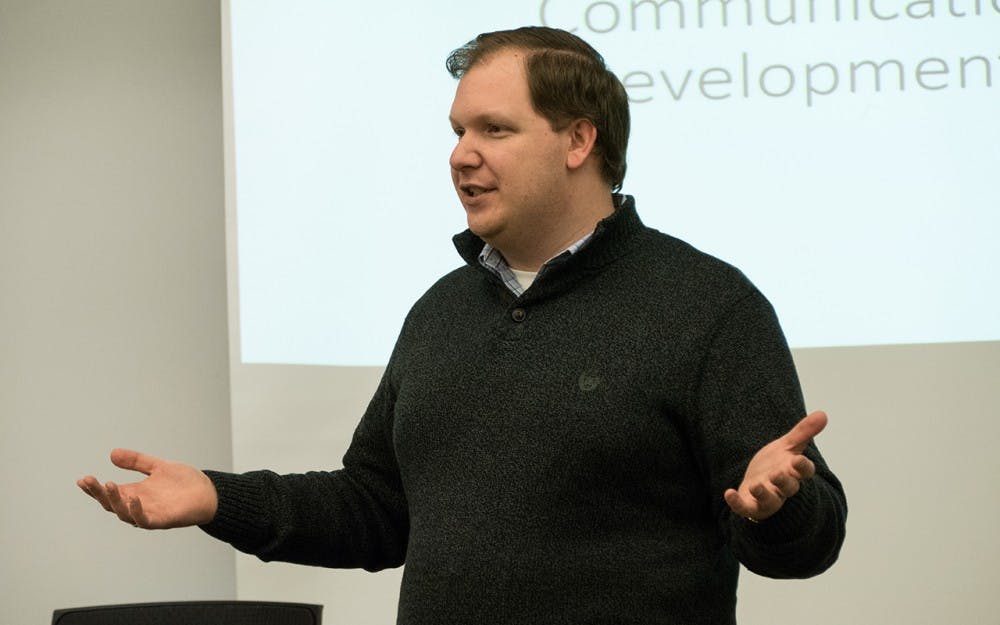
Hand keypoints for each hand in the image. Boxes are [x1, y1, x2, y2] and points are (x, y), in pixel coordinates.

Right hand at [77, 449, 217, 528]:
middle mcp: (137, 505)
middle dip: (98, 493)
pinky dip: (136, 511)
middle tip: (89, 480)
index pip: (108, 493)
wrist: (209, 492)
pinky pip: (144, 520)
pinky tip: (133, 498)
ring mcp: (148, 514)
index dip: (94, 488)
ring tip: (109, 485)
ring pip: (123, 512)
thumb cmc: (184, 482)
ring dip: (115, 500)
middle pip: (110, 503)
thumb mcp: (157, 466)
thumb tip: (112, 453)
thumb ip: (137, 461)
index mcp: (133, 493)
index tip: (82, 479)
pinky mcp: (161, 520)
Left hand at [724, 410, 826, 522]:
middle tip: (777, 474)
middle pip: (788, 487)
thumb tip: (823, 413)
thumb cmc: (777, 464)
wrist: (758, 485)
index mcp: (793, 472)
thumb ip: (803, 432)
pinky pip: (745, 508)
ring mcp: (767, 498)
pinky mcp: (750, 506)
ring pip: (769, 500)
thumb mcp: (788, 446)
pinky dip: (737, 503)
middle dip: (783, 481)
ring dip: (763, 493)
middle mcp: (782, 487)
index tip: (798, 460)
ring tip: (755, 485)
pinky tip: (728, 493)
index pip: (804, 471)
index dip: (802, 467)